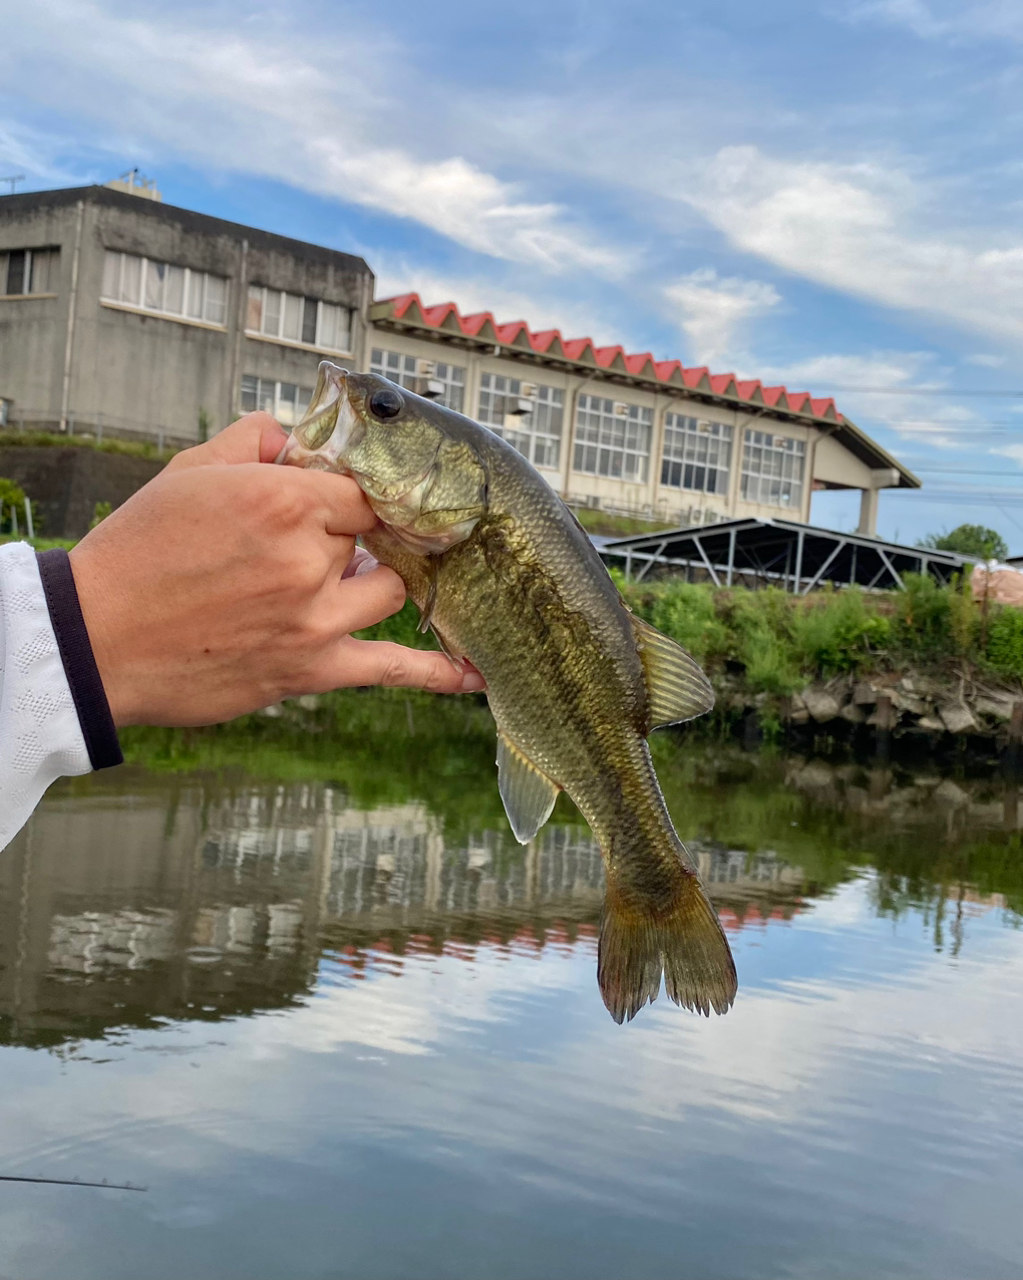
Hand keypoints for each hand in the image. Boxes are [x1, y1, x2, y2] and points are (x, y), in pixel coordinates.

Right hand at [69, 413, 484, 727]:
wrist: (98, 640)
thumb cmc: (139, 551)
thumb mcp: (191, 470)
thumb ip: (257, 439)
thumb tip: (300, 433)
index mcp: (282, 500)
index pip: (361, 487)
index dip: (353, 494)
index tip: (348, 501)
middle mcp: (308, 557)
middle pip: (373, 539)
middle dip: (347, 540)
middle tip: (309, 546)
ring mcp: (315, 617)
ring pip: (389, 591)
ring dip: (372, 583)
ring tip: (339, 581)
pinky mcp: (311, 668)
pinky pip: (392, 669)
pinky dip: (439, 673)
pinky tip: (476, 673)